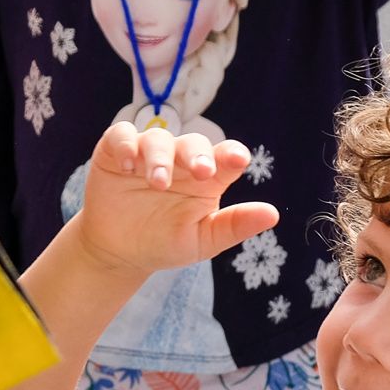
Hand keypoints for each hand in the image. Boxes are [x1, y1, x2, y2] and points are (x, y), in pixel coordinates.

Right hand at [75, 124, 278, 278]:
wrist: (119, 252)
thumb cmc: (164, 242)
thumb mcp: (202, 240)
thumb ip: (234, 226)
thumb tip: (272, 214)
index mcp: (207, 176)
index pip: (225, 156)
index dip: (232, 154)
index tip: (238, 160)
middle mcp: (180, 159)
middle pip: (193, 143)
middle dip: (197, 154)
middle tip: (200, 171)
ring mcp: (148, 153)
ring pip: (158, 139)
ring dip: (160, 158)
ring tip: (159, 182)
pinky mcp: (116, 152)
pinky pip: (121, 137)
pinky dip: (126, 145)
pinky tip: (129, 165)